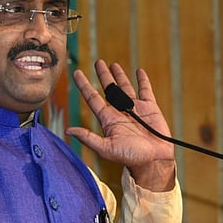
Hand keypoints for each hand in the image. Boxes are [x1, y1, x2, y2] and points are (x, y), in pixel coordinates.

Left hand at [68, 60, 176, 191]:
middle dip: (103, 75)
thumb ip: (88, 138)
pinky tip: (139, 72)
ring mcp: (136, 108)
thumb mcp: (106, 149)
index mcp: (108, 119)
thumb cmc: (130, 157)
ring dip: (119, 76)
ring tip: (114, 64)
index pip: (93, 98)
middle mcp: (120, 111)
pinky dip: (143, 81)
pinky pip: (146, 91)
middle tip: (98, 62)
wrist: (154, 160)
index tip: (77, 73)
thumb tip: (68, 130)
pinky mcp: (150, 108)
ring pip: (125, 87)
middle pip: (109, 89)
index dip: (84, 85)